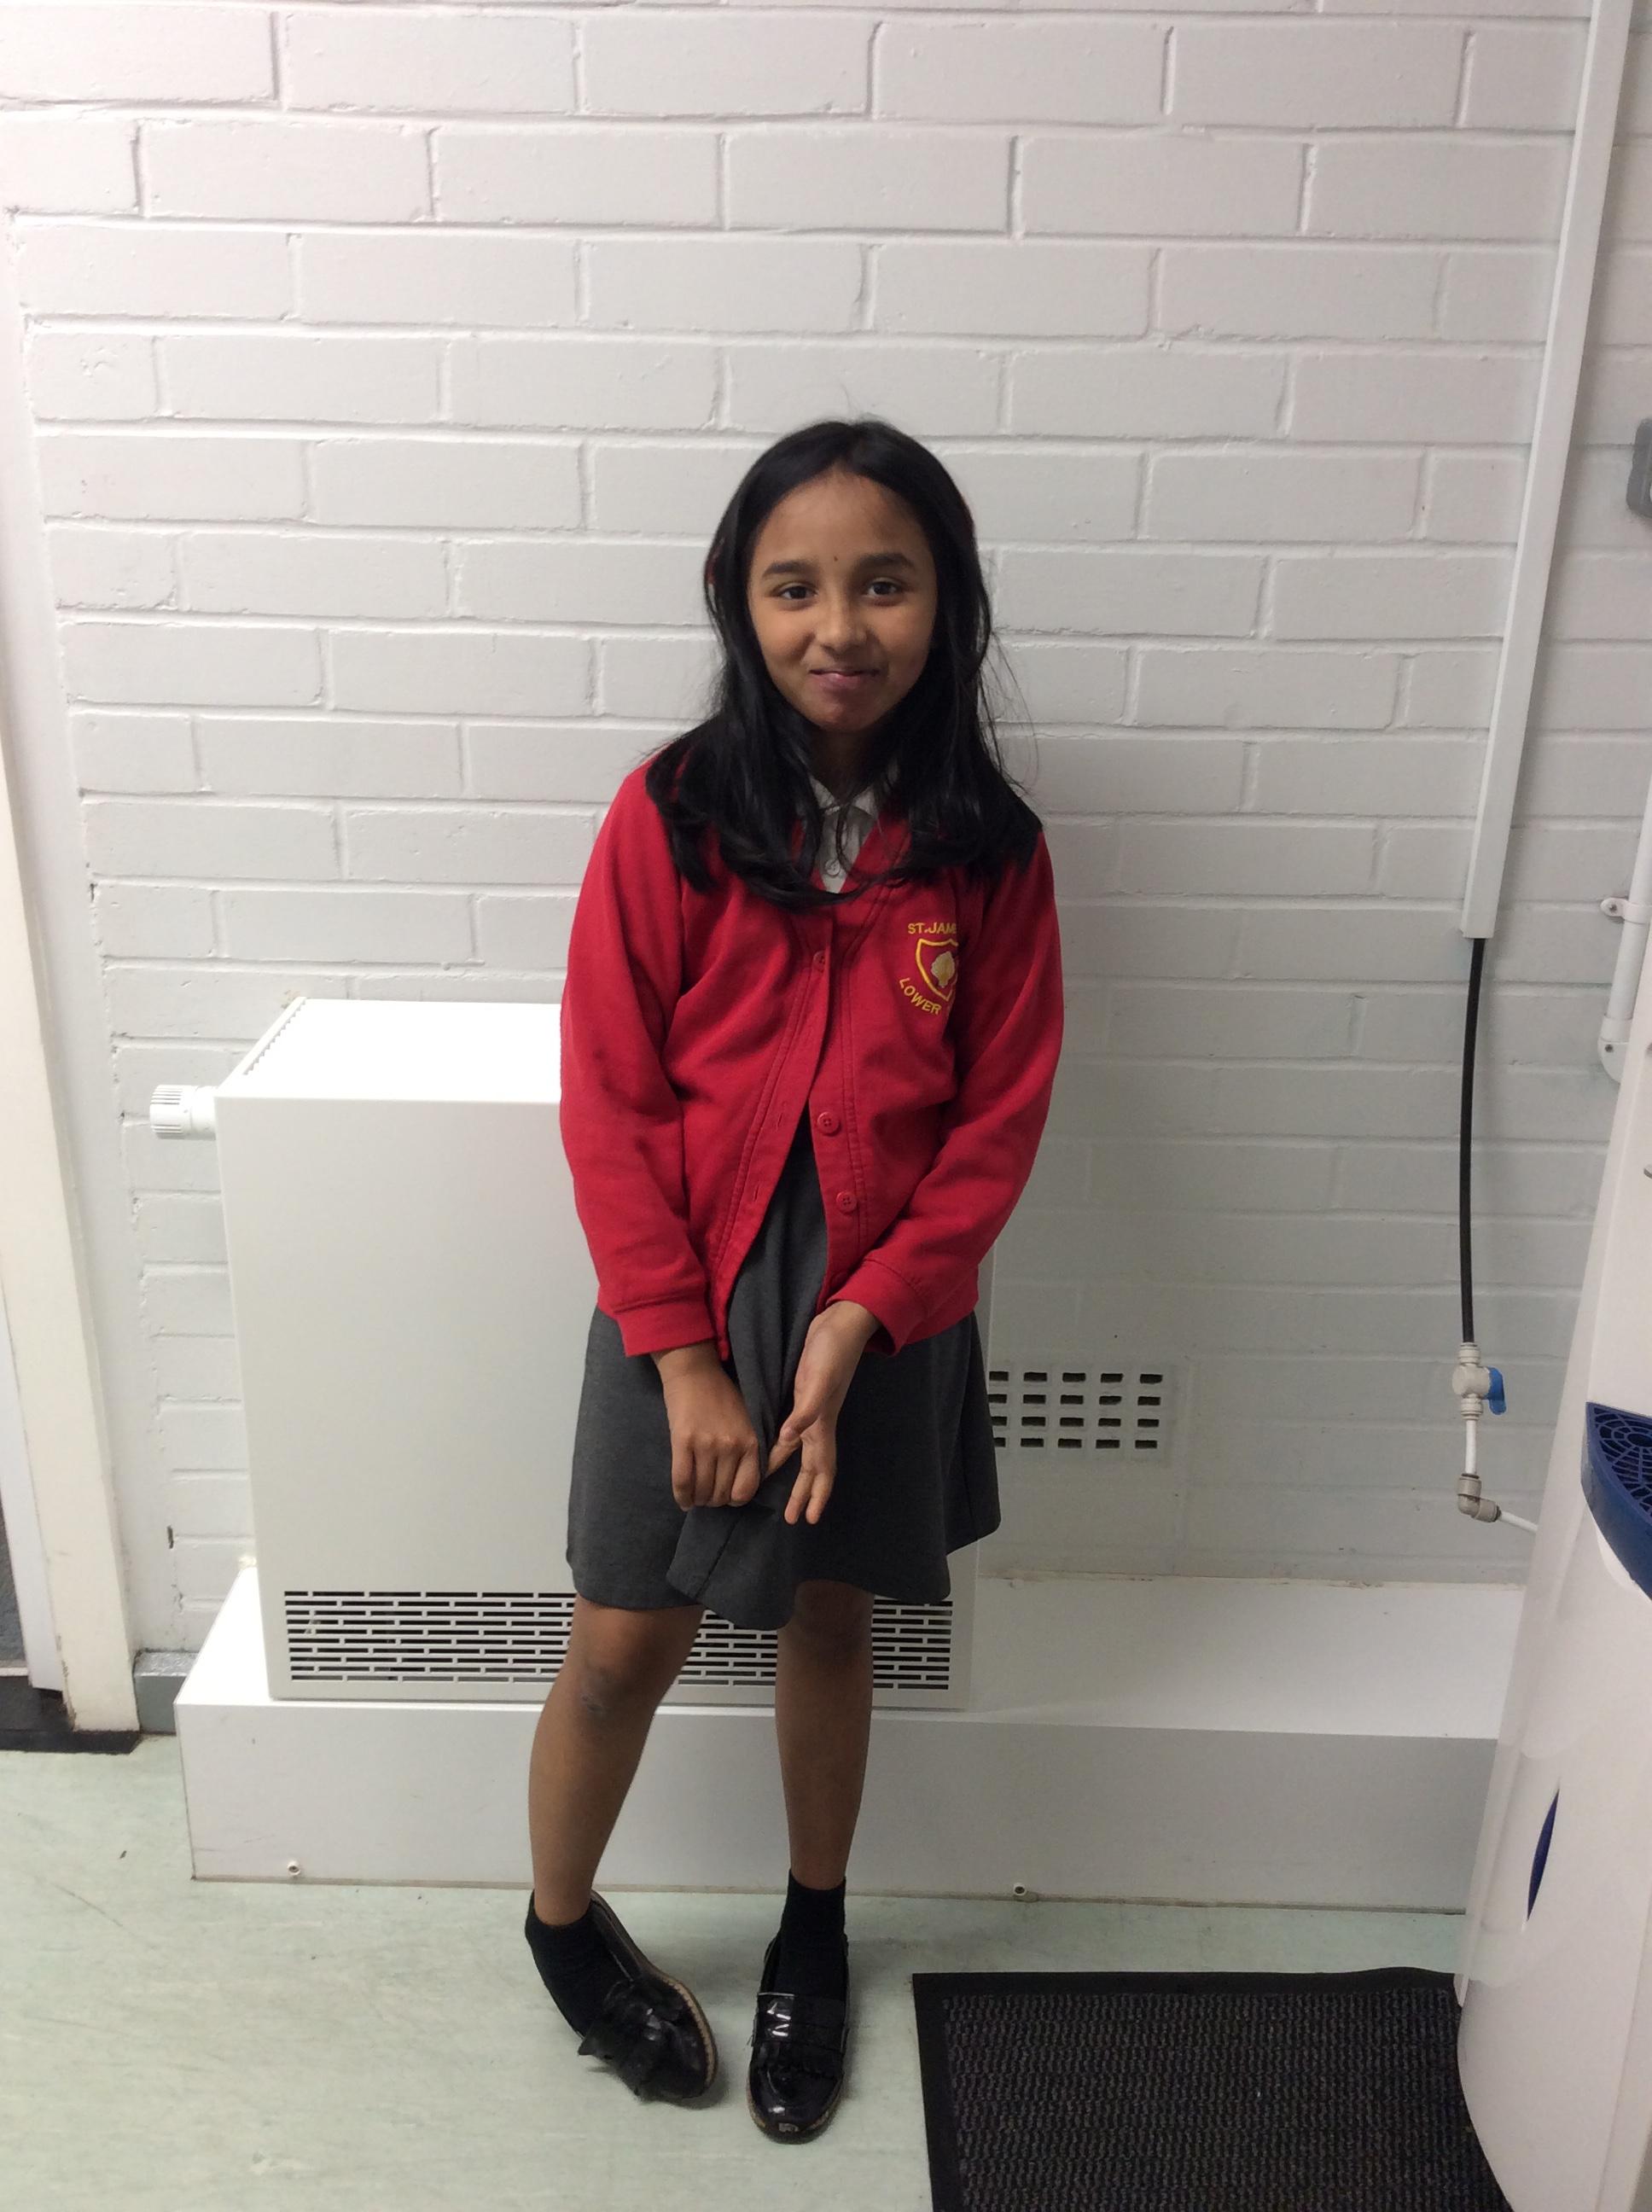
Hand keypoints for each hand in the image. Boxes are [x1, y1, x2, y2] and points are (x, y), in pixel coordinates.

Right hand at [653, 1345, 762, 1511]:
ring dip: (698, 1499)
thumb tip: (740, 1485)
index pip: (746, 1489)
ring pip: (702, 1490)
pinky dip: (682, 1497)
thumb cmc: (722, 1396)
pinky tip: (683, 1500)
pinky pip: (682, 1480)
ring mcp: (707, 1445)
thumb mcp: (747, 1422)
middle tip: (707, 1495)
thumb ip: (747, 1450)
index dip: (734, 1499)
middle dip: (714, 1500)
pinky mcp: (683, 1441)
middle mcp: (731, 1447)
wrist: (695, 1372)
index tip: (727, 1495)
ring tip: (695, 1495)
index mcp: (751, 1442)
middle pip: (721, 1493)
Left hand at [767, 1302, 878, 1526]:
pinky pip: (794, 1428)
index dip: (815, 1494)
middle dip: (804, 1494)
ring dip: (795, 1474)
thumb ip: (806, 1410)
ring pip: (803, 1450)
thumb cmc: (832, 1349)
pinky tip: (775, 1447)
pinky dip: (785, 1443)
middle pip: (812, 1466)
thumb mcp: (819, 1379)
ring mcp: (811, 1408)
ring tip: (785, 1493)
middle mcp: (817, 1421)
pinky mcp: (804, 1394)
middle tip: (793, 1519)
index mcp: (822, 1423)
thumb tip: (788, 1439)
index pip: (820, 1468)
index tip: (807, 1520)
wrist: (840, 1321)